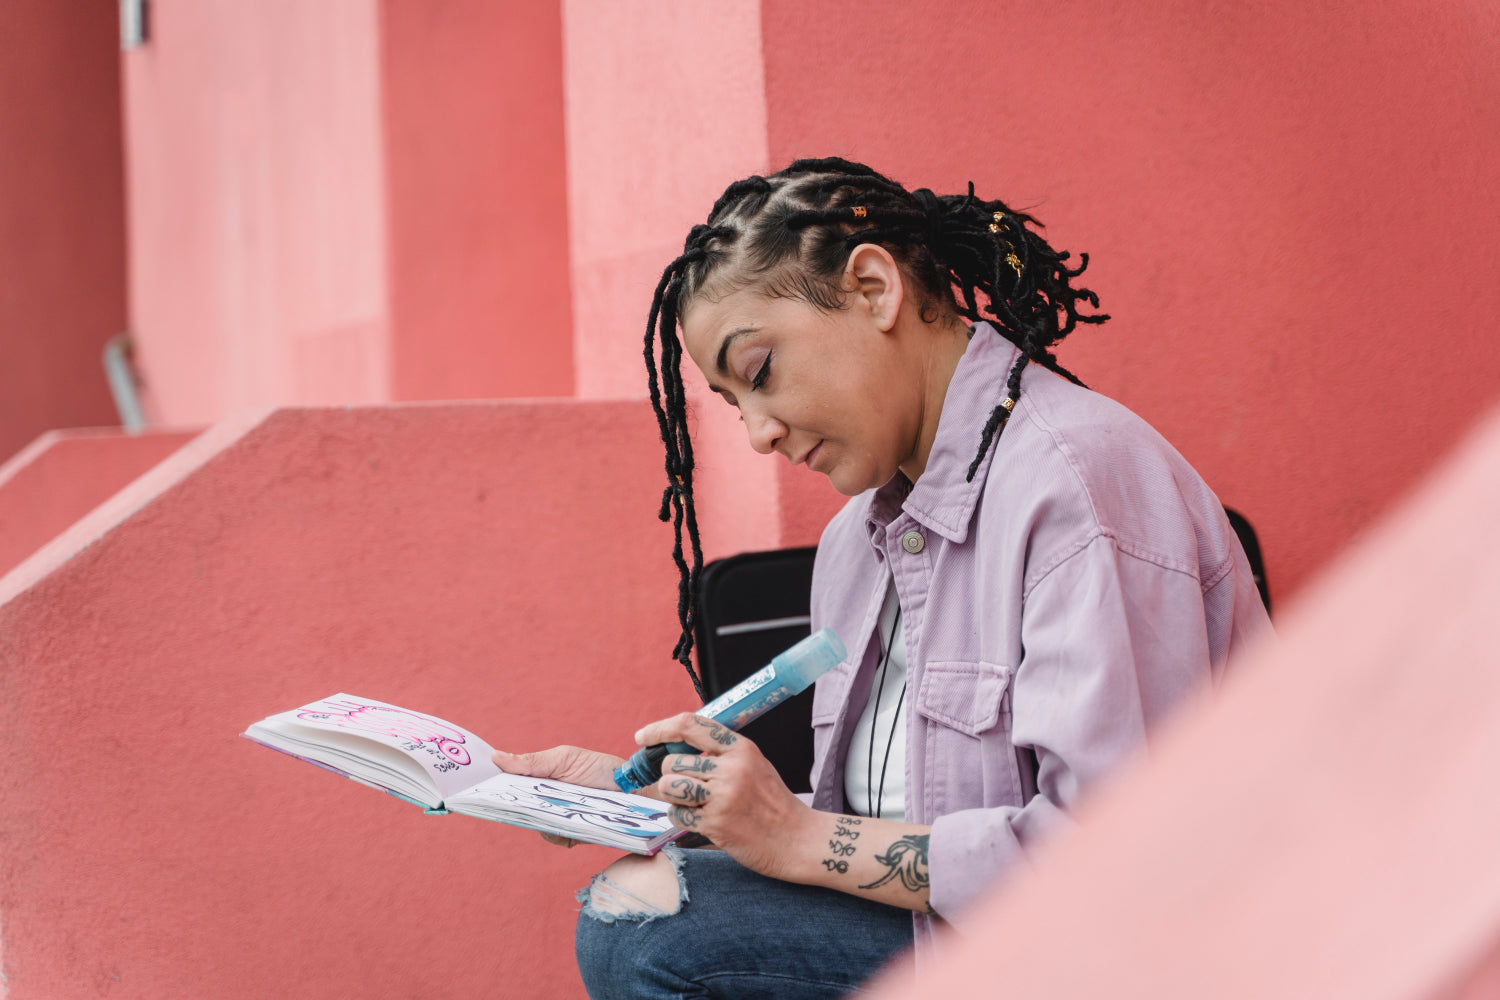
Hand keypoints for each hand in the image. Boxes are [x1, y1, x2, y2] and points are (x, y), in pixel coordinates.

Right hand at [493, 744, 627, 848]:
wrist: (635, 789)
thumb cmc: (600, 769)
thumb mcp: (565, 759)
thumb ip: (532, 763)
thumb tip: (495, 757)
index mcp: (539, 780)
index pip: (508, 785)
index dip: (492, 787)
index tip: (477, 787)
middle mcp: (544, 802)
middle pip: (516, 808)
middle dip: (509, 804)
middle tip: (509, 797)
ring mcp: (556, 820)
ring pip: (534, 824)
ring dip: (540, 816)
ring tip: (554, 805)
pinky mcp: (571, 836)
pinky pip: (554, 838)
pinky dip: (558, 831)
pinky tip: (568, 822)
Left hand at [636, 713, 813, 880]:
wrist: (797, 840)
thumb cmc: (772, 803)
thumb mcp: (753, 764)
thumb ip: (721, 754)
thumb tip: (676, 747)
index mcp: (740, 748)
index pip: (689, 724)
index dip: (659, 728)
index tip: (642, 737)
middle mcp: (731, 768)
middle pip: (673, 762)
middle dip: (671, 776)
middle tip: (687, 788)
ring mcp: (723, 796)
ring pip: (670, 786)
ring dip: (674, 797)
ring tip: (694, 804)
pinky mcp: (715, 823)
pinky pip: (677, 815)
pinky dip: (682, 818)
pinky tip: (703, 821)